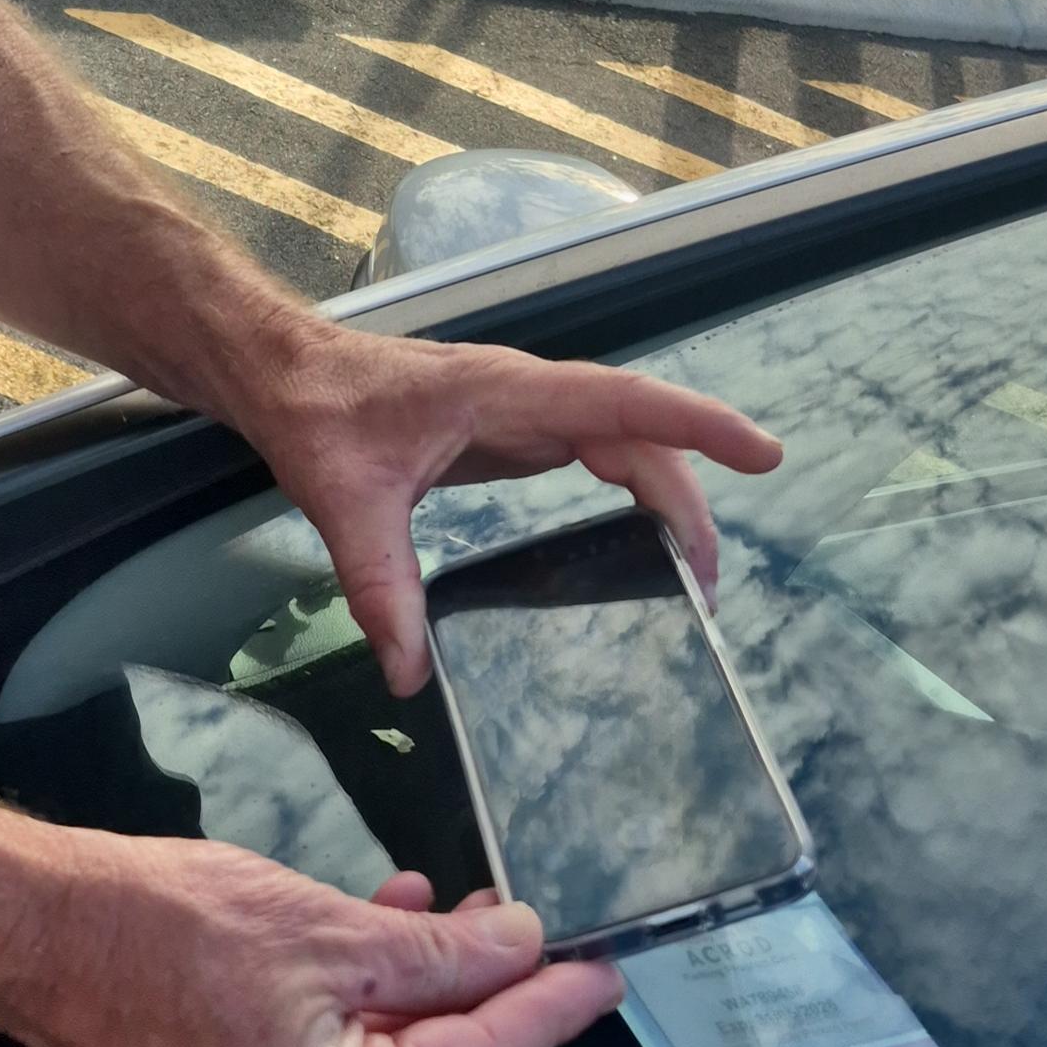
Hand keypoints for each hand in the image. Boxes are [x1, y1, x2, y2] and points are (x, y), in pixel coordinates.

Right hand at [2, 831, 619, 1046]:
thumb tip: (522, 949)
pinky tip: (397, 924)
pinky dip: (371, 1002)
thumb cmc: (164, 929)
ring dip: (432, 991)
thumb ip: (439, 952)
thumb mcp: (326, 931)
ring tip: (478, 913)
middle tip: (549, 934)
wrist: (35, 932)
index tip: (606, 976)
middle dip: (491, 999)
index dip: (545, 1012)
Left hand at [243, 324, 781, 690]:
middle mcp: (530, 396)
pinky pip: (593, 454)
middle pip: (638, 438)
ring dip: (665, 500)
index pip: (623, 403)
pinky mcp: (511, 432)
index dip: (697, 424)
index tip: (761, 452)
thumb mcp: (344, 499)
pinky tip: (638, 542)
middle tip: (707, 590)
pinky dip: (630, 491)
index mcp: (507, 394)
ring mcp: (525, 411)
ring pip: (622, 445)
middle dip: (687, 502)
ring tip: (689, 579)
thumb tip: (406, 674)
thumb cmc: (317, 412)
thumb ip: (377, 584)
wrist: (284, 372)